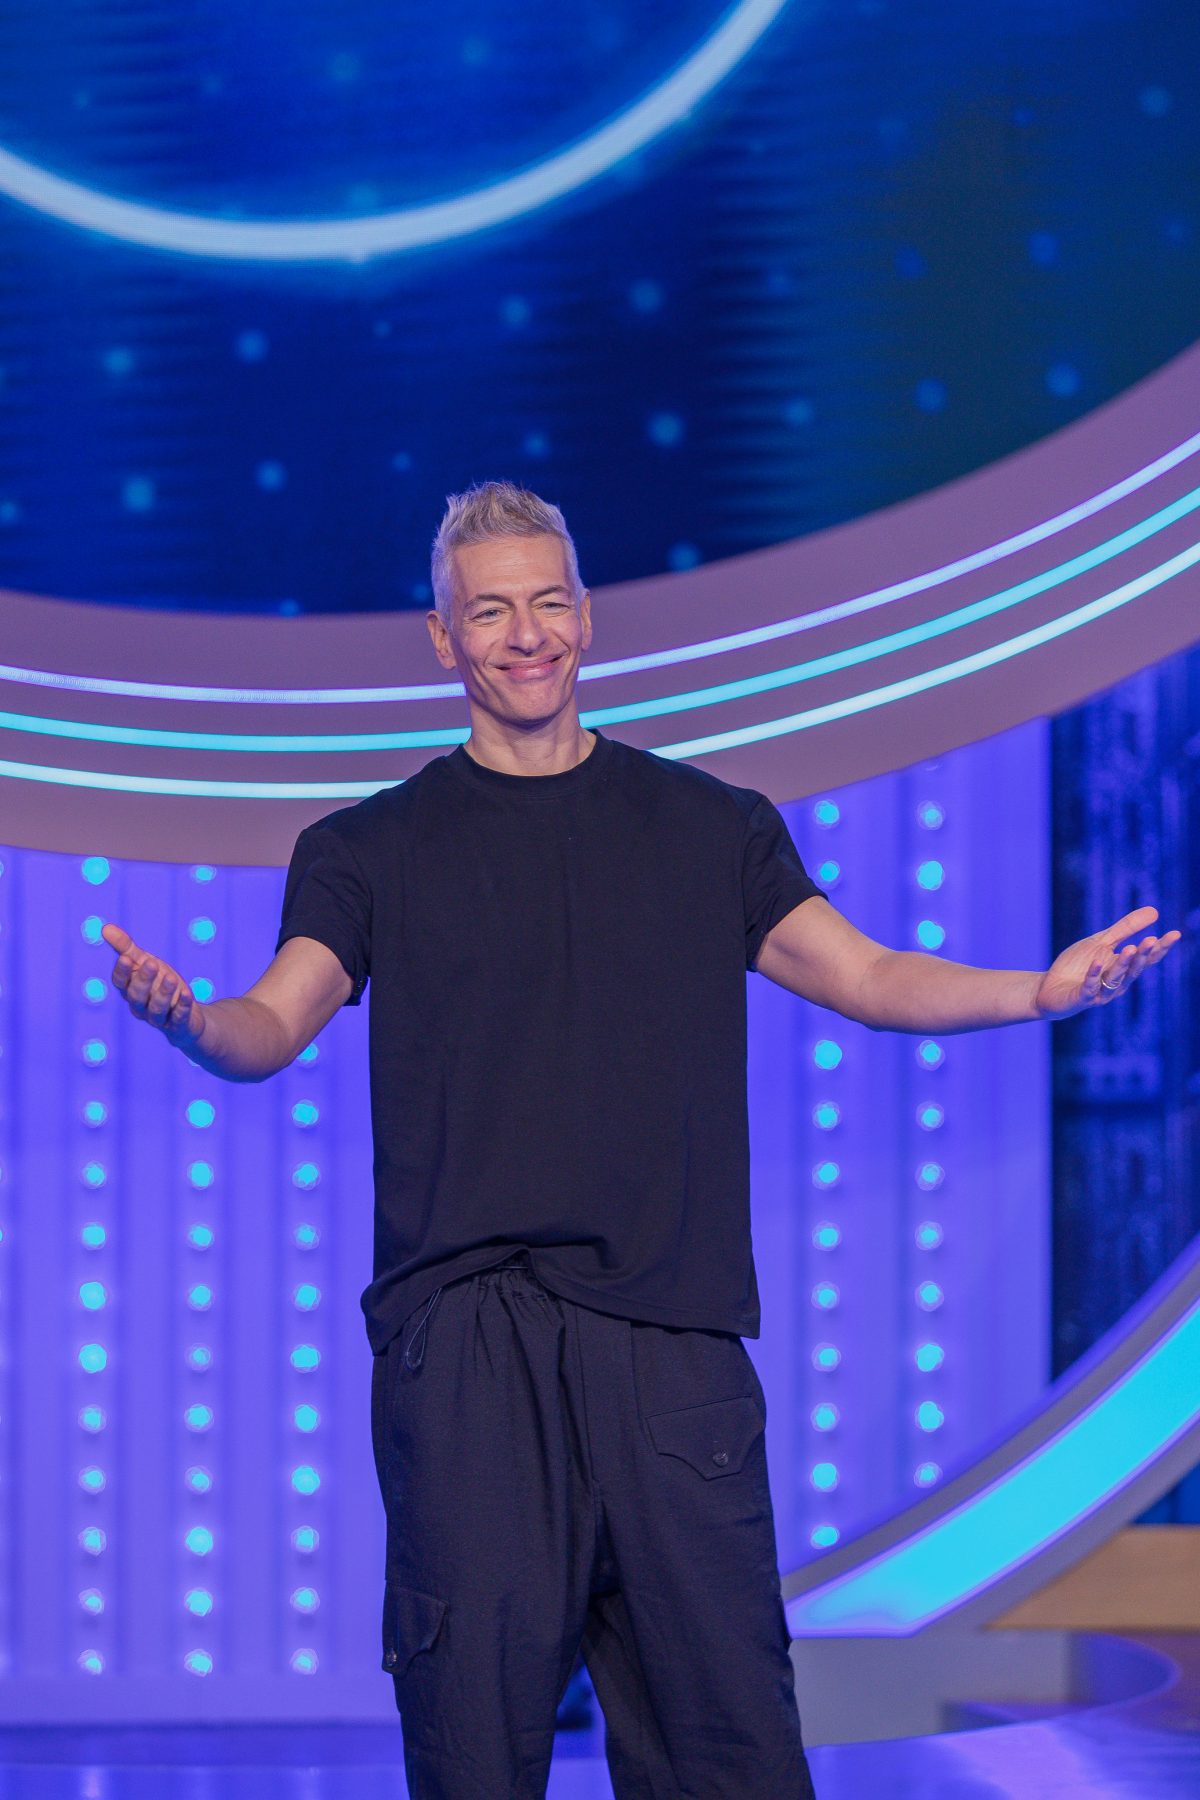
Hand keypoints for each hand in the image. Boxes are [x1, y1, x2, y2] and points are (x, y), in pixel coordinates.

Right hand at [101, 922, 205, 1049]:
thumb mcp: (145, 962)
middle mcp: (141, 1006)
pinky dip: (182, 1008)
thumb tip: (105, 927)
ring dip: (163, 994)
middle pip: (137, 996)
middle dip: (143, 980)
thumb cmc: (160, 983)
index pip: (120, 983)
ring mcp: (159, 1018)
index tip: (125, 958)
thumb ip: (126, 947)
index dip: (122, 972)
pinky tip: (187, 995)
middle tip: (151, 963)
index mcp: (130, 990)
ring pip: (156, 1009)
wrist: (186, 1013)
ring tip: (171, 978)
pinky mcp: (178, 1025)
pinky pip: (178, 1018)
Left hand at [1034, 905, 1181, 1021]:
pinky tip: (1098, 961)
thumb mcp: (1101, 942)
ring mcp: (1099, 992)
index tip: (1175, 934)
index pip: (1146, 959)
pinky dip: (1094, 974)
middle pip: (1133, 969)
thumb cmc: (1078, 965)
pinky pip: (1089, 986)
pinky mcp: (1081, 998)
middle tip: (1151, 940)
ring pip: (1115, 979)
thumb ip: (1126, 928)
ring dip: (1123, 964)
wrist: (1048, 988)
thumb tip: (1155, 911)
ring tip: (1131, 948)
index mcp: (1123, 968)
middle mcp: (1116, 983)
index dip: (1160, 947)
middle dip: (1142, 955)